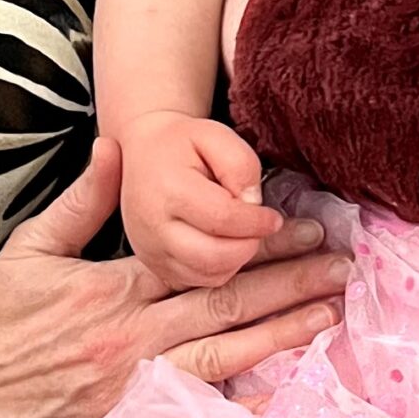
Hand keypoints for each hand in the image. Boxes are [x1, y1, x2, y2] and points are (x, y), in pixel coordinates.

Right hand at [0, 138, 351, 417]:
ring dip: (279, 335)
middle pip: (225, 305)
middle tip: (338, 268)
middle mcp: (131, 338)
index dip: (256, 242)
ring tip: (325, 315)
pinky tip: (276, 388)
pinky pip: (193, 409)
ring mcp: (132, 384)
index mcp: (114, 290)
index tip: (300, 226)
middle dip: (288, 284)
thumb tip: (116, 146)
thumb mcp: (34, 247)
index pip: (202, 258)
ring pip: (221, 357)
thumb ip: (85, 199)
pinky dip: (236, 399)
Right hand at [118, 109, 284, 288]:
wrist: (143, 154)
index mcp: (169, 190)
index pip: (222, 218)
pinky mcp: (154, 265)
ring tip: (243, 234)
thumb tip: (252, 204)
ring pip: (206, 275)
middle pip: (213, 256)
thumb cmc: (184, 142)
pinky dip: (219, 269)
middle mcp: (153, 227)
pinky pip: (196, 281)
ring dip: (235, 260)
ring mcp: (150, 251)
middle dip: (248, 246)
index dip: (256, 222)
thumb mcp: (216, 135)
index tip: (275, 218)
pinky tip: (226, 245)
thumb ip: (240, 165)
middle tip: (261, 228)